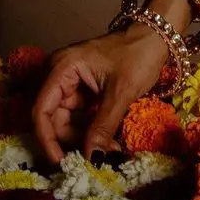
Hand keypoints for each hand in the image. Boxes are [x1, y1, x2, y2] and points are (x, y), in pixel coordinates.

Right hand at [32, 25, 167, 163]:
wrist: (157, 36)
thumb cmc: (139, 55)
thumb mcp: (121, 92)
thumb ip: (103, 127)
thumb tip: (92, 160)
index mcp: (63, 67)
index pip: (41, 109)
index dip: (46, 139)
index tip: (60, 162)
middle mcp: (60, 74)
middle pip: (52, 118)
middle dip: (70, 141)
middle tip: (92, 159)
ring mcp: (72, 82)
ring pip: (66, 121)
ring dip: (82, 139)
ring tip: (107, 150)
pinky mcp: (83, 89)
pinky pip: (79, 116)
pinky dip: (90, 131)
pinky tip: (106, 142)